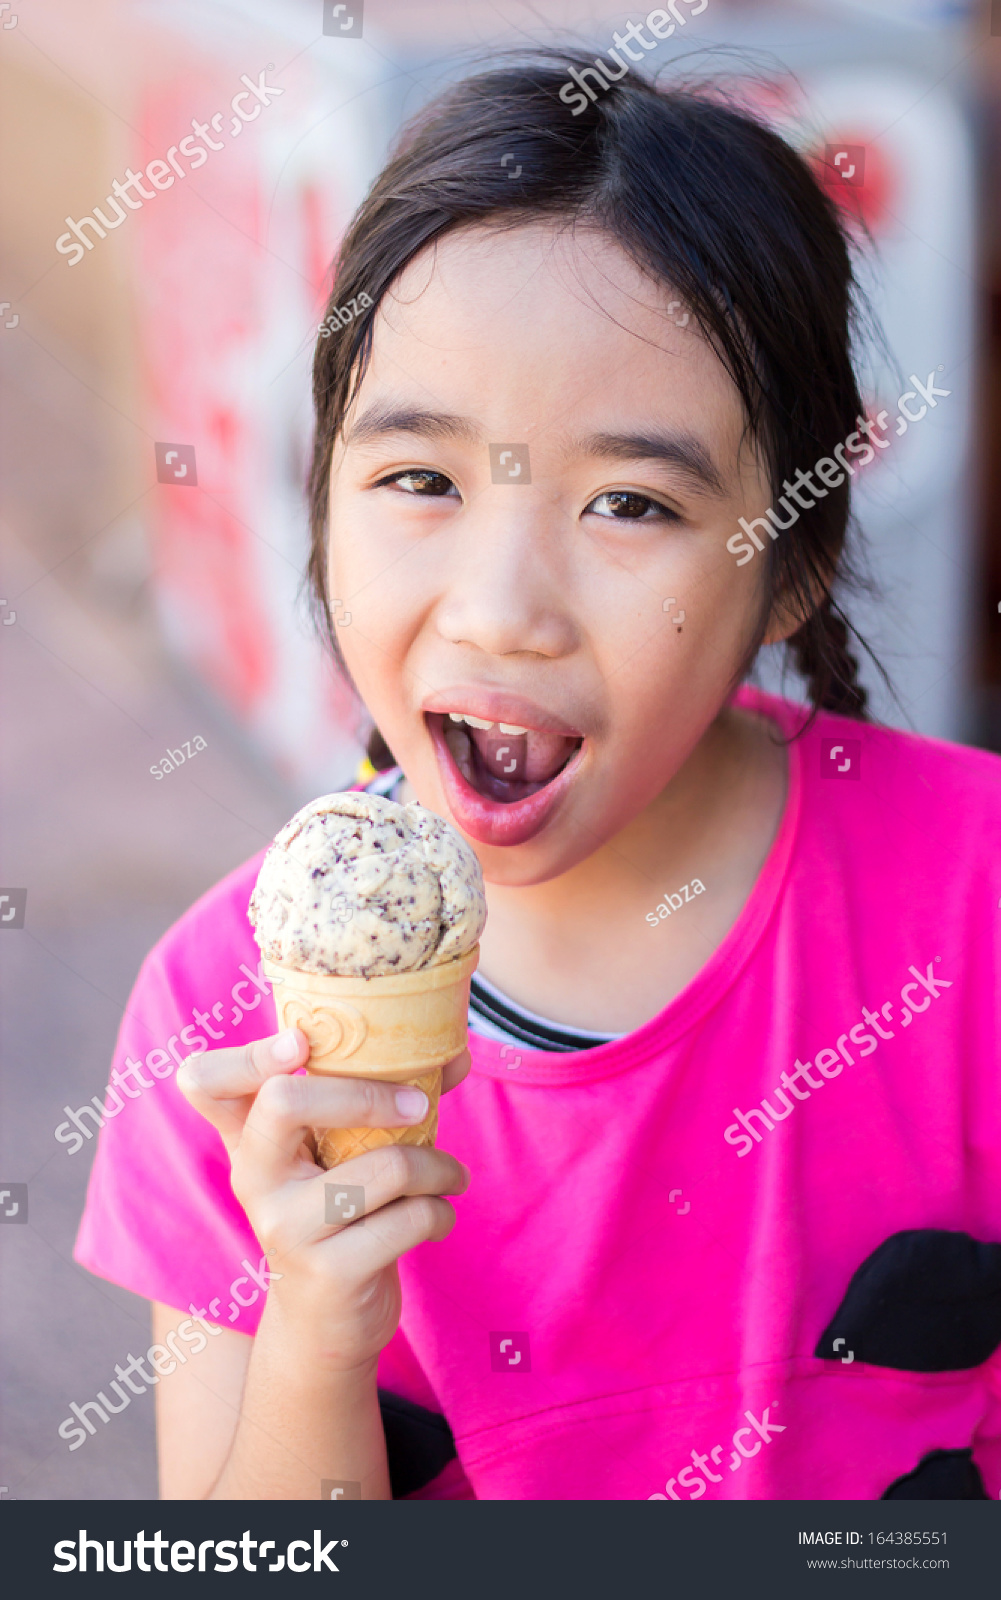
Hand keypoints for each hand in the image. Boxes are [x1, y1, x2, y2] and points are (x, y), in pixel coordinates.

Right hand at [177, 1030, 470, 1370]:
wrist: (323, 1324)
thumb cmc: (341, 1217)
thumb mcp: (341, 1155)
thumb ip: (386, 1096)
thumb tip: (459, 1053)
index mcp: (248, 1138)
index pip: (204, 1079)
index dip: (246, 1054)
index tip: (300, 1043)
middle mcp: (253, 1177)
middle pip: (284, 1101)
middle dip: (368, 1093)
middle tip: (420, 1106)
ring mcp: (284, 1227)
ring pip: (380, 1164)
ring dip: (436, 1166)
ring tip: (450, 1176)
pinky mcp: (327, 1272)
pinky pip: (406, 1218)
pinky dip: (440, 1212)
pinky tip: (437, 1218)